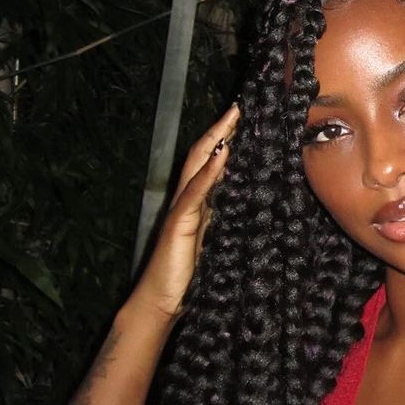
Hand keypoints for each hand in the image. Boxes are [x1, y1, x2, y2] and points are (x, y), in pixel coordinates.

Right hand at [128, 104, 239, 320]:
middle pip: (202, 153)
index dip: (226, 138)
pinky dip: (208, 172)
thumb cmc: (186, 274)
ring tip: (233, 117)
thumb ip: (221, 216)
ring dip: (216, 139)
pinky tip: (220, 155)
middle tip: (240, 104)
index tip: (244, 117)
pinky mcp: (179, 223)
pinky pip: (195, 192)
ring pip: (196, 164)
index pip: (211, 161)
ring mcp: (181, 209)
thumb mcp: (213, 239)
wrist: (160, 300)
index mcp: (197, 202)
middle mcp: (187, 199)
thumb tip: (241, 197)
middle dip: (221, 128)